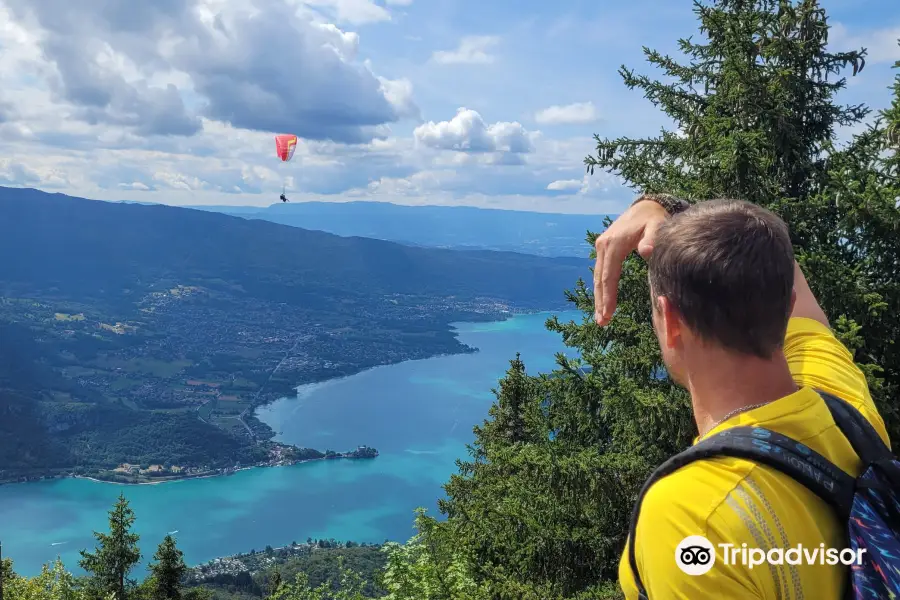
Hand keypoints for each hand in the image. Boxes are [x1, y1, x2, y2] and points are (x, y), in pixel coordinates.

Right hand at [593, 199, 668, 324]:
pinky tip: (603, 302)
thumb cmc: (654, 219)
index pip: (609, 274)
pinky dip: (601, 289)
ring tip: (601, 318)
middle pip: (600, 279)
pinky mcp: (604, 250)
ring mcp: (601, 247)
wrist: (646, 207)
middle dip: (600, 302)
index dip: (608, 295)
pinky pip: (601, 272)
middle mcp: (603, 245)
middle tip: (602, 322)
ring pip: (598, 277)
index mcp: (614, 244)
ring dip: (599, 298)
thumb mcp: (657, 226)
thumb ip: (653, 239)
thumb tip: (646, 251)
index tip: (609, 313)